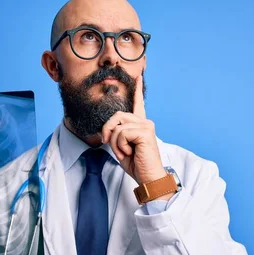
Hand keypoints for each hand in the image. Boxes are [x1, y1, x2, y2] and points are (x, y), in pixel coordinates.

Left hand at [101, 75, 169, 190]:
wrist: (148, 178)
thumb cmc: (136, 165)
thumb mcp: (121, 148)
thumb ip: (116, 135)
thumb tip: (105, 130)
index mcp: (140, 125)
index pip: (138, 104)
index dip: (137, 91)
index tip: (138, 76)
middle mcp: (145, 122)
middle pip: (117, 115)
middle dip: (108, 130)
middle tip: (107, 143)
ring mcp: (146, 126)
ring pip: (118, 126)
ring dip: (115, 142)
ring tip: (125, 152)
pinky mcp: (145, 132)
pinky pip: (122, 133)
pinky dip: (120, 145)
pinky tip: (130, 152)